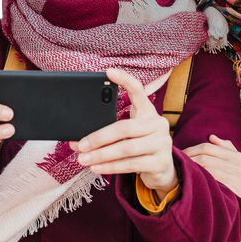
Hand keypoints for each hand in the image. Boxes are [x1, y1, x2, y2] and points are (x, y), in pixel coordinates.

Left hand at [72, 68, 176, 192]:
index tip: (108, 71)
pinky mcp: (161, 162)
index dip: (125, 80)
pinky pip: (131, 164)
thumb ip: (109, 133)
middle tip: (80, 145)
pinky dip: (111, 167)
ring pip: (126, 149)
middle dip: (98, 138)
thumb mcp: (128, 135)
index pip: (138, 91)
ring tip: (83, 159)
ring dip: (101, 155)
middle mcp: (158, 124)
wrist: (162, 170)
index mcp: (148, 112)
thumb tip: (78, 141)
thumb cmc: (139, 148)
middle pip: (124, 127)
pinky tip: (96, 168)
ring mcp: (162, 143)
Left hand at [184, 136, 240, 241]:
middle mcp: (236, 165)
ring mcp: (236, 178)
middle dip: (187, 160)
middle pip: (204, 157)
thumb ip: (228, 149)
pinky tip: (192, 187)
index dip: (190, 150)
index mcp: (236, 156)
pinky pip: (215, 184)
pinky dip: (202, 184)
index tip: (180, 156)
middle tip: (175, 166)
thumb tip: (211, 137)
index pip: (207, 147)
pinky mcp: (236, 192)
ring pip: (207, 169)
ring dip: (191, 172)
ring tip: (180, 176)